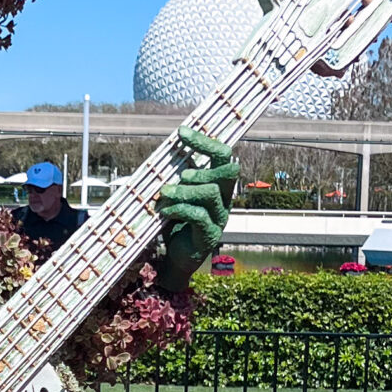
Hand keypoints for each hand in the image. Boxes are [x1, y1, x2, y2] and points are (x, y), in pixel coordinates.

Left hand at [155, 125, 238, 284]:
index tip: (181, 132)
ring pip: (210, 192)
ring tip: (164, 194)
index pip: (221, 155)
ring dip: (184, 190)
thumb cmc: (176, 222)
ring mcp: (219, 217)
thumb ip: (177, 177)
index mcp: (217, 184)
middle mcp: (223, 198)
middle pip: (227, 171)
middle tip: (180, 176)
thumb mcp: (176, 195)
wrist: (176, 258)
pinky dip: (178, 209)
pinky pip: (198, 215)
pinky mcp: (209, 234)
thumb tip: (165, 152)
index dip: (204, 141)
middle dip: (201, 168)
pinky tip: (164, 212)